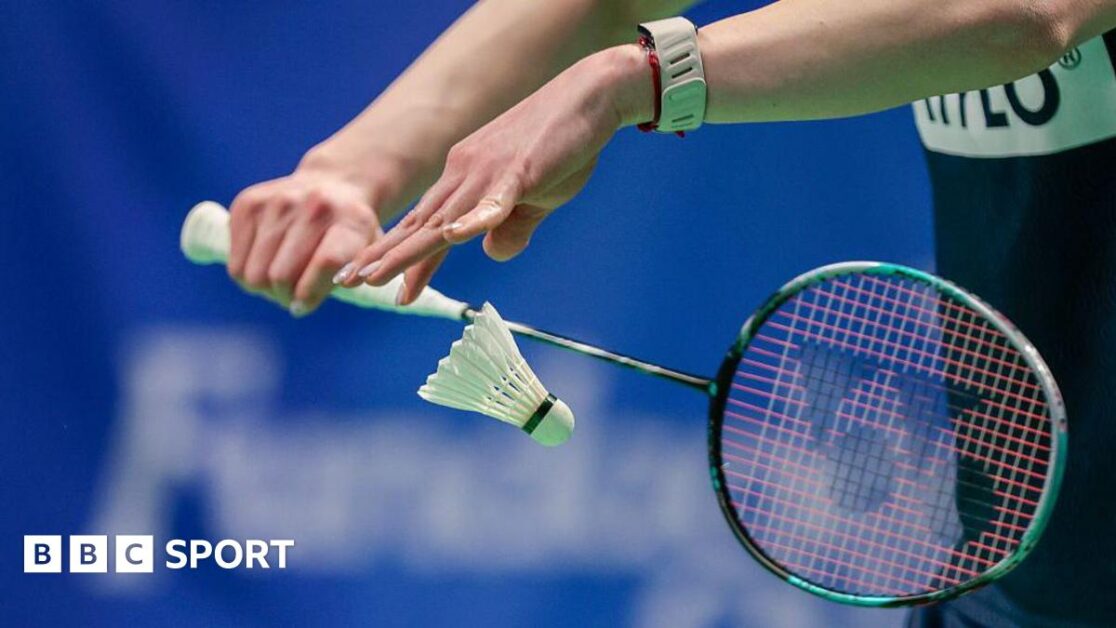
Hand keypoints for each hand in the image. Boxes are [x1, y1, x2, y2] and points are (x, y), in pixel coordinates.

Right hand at [227, 166, 382, 315]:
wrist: (333, 185)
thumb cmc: (350, 234)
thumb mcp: (367, 254)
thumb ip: (353, 278)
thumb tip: (313, 299)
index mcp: (350, 220)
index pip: (326, 262)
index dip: (310, 293)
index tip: (304, 306)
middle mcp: (313, 205)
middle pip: (280, 277)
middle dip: (284, 297)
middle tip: (292, 296)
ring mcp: (277, 201)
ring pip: (253, 275)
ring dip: (265, 289)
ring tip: (281, 281)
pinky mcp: (248, 204)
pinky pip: (236, 265)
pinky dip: (247, 275)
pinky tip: (266, 263)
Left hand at [334, 44, 652, 303]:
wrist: (589, 96)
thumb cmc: (562, 145)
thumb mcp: (535, 198)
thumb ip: (512, 228)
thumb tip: (491, 254)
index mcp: (466, 177)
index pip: (426, 226)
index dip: (400, 257)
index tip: (371, 281)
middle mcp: (465, 174)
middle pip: (419, 224)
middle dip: (382, 256)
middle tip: (345, 281)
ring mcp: (489, 172)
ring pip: (441, 220)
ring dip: (407, 251)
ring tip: (374, 277)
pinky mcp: (519, 172)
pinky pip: (493, 201)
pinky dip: (473, 220)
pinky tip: (454, 238)